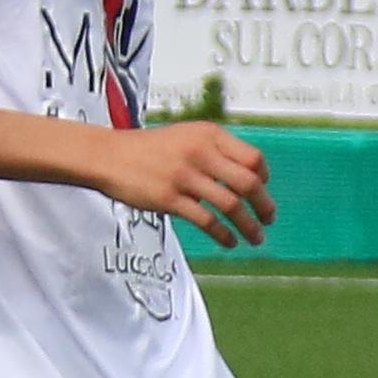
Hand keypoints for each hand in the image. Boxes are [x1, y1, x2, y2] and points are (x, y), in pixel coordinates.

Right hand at [101, 120, 275, 247]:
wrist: (108, 155)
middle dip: (264, 205)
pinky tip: (228, 242)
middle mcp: (200, 153)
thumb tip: (250, 175)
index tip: (264, 188)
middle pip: (248, 183)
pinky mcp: (169, 198)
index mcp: (209, 135)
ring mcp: (185, 176)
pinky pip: (206, 221)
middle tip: (269, 219)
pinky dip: (223, 235)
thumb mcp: (187, 136)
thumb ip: (216, 150)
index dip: (264, 177)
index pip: (253, 158)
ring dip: (249, 226)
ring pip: (231, 205)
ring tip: (255, 238)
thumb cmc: (150, 148)